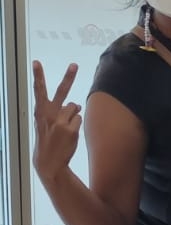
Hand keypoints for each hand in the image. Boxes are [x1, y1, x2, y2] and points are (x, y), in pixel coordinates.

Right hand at [31, 62, 81, 179]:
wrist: (49, 161)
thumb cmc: (48, 140)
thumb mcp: (46, 124)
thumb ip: (58, 112)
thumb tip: (75, 105)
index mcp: (40, 112)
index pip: (38, 91)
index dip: (38, 76)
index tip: (36, 62)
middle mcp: (49, 114)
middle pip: (62, 92)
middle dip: (68, 77)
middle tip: (74, 65)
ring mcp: (60, 121)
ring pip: (75, 108)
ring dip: (73, 115)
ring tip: (64, 129)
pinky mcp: (71, 128)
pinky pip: (79, 119)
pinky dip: (77, 124)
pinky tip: (69, 135)